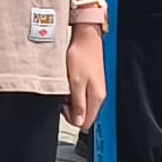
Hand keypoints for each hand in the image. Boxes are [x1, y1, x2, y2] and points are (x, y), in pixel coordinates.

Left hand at [63, 16, 105, 134]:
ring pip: (83, 105)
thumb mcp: (76, 82)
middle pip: (85, 115)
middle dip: (71, 110)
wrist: (86, 38)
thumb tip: (78, 121)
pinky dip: (74, 93)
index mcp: (97, 97)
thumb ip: (78, 104)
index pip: (86, 122)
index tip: (63, 108)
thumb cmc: (81, 56)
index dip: (72, 119)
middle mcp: (99, 95)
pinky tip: (69, 83)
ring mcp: (96, 88)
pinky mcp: (92, 82)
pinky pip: (83, 95)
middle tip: (63, 98)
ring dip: (72, 101)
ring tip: (66, 89)